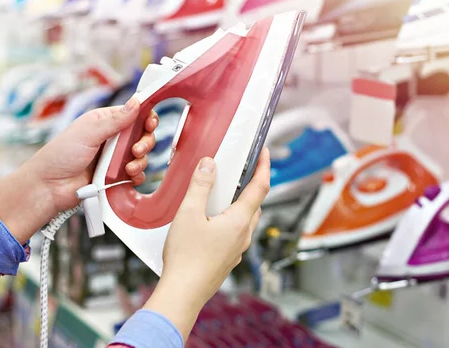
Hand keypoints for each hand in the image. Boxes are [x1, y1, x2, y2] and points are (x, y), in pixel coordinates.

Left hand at [0, 97, 157, 242]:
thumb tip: (137, 101)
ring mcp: (115, 158)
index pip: (135, 114)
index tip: (150, 124)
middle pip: (143, 135)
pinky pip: (136, 174)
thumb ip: (115, 119)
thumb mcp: (88, 132)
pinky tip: (128, 177)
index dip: (147, 117)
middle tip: (136, 150)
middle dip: (145, 142)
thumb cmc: (60, 155)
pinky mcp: (117, 176)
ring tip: (127, 168)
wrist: (48, 188)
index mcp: (106, 121)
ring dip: (140, 161)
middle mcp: (113, 138)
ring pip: (142, 156)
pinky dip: (136, 176)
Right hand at [144, 148, 270, 338]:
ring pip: (245, 221)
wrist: (183, 294)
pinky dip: (228, 222)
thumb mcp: (189, 213)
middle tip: (240, 172)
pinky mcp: (227, 260)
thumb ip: (200, 186)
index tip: (266, 153)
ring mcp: (236, 250)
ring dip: (238, 205)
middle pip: (254, 204)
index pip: (260, 187)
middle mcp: (243, 235)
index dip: (264, 167)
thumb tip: (209, 165)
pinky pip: (234, 235)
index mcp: (240, 221)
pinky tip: (210, 223)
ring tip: (220, 196)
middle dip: (250, 185)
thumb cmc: (186, 258)